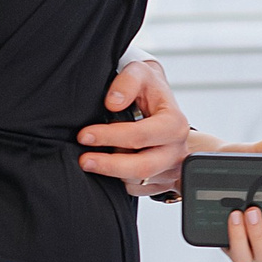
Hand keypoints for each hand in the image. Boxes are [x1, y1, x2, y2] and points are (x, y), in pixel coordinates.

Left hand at [77, 59, 190, 194]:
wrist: (160, 103)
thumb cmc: (149, 88)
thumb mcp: (140, 73)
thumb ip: (127, 82)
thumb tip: (113, 103)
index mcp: (174, 124)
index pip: (141, 136)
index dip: (110, 137)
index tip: (85, 135)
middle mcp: (177, 149)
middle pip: (142, 167)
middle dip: (109, 166)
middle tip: (84, 160)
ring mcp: (172, 167)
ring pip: (138, 181)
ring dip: (112, 172)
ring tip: (94, 158)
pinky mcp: (164, 181)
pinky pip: (138, 189)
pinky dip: (120, 181)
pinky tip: (111, 164)